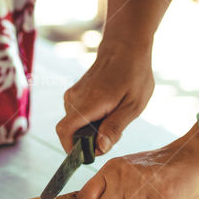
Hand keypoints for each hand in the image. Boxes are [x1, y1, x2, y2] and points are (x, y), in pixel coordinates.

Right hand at [56, 39, 153, 154]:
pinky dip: (91, 120)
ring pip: (76, 126)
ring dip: (92, 129)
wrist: (125, 46)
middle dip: (90, 140)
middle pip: (72, 133)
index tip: (93, 152)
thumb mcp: (133, 105)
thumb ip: (115, 128)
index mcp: (88, 103)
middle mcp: (74, 99)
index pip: (65, 132)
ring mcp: (72, 96)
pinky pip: (78, 117)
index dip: (73, 149)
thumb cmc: (133, 74)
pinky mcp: (73, 95)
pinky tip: (108, 109)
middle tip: (113, 130)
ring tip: (113, 115)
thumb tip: (99, 148)